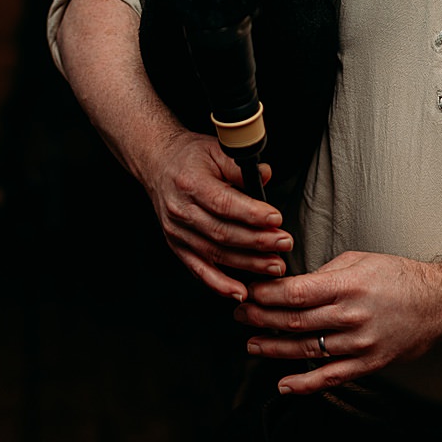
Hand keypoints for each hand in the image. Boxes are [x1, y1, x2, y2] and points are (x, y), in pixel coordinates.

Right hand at [137, 130, 291, 300]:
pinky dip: (219, 284)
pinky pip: (199, 270)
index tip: (276, 219)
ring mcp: (178, 232)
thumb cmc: (189, 157)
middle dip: (257, 242)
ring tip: (274, 266)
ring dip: (247, 264)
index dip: (251, 214)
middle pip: (222, 232)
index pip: (224, 203)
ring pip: (215, 254)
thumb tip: (265, 176)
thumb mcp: (215, 150)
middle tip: (284, 243)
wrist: (157, 164)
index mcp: (191, 183)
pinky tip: (240, 291)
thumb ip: (240, 166)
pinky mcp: (177, 246)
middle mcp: (181, 211)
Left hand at [236, 250, 441, 394]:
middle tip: (241, 316)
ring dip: (274, 349)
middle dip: (261, 319)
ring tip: (252, 344)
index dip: (266, 295)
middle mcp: (352, 315)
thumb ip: (323, 272)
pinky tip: (284, 384)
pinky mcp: (369, 364)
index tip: (248, 293)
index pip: (295, 292)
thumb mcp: (358, 260)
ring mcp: (360, 343)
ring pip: (307, 350)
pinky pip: (331, 378)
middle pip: (294, 321)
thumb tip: (290, 284)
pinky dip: (305, 384)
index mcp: (347, 285)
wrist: (438, 304)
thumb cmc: (398, 277)